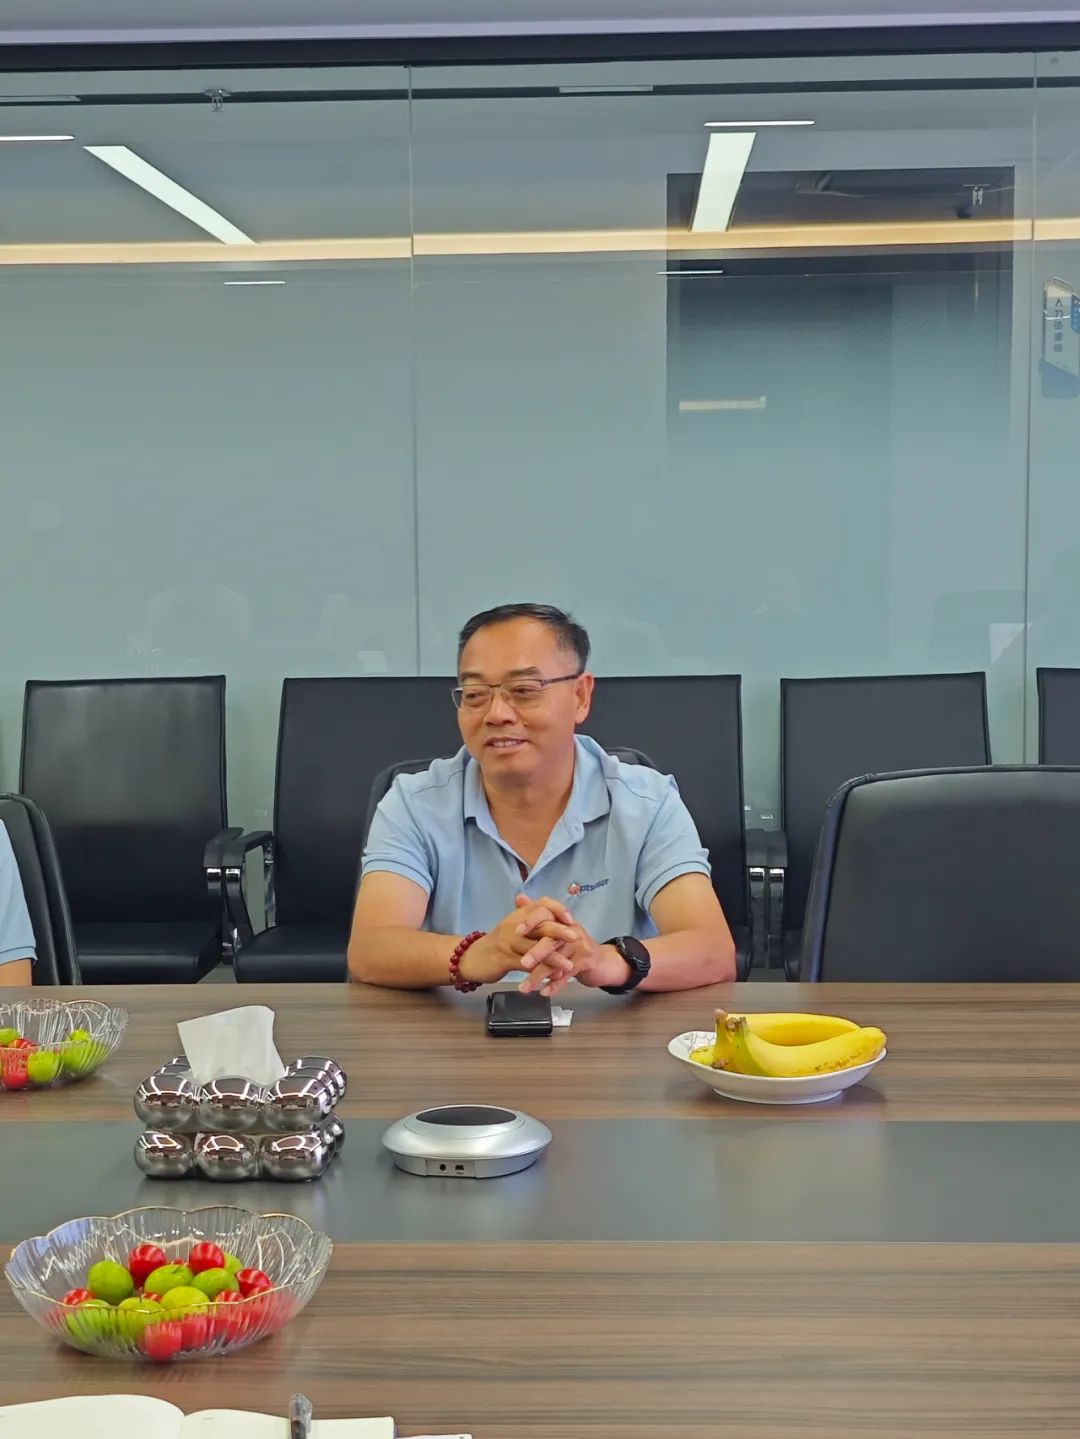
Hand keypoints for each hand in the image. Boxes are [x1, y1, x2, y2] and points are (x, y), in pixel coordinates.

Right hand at [458, 896, 576, 986]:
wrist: (471, 958)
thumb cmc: (497, 943)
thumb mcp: (514, 926)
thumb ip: (533, 920)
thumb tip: (555, 916)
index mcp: (519, 915)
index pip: (543, 904)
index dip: (558, 909)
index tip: (571, 918)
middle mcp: (515, 925)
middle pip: (541, 924)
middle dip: (560, 931)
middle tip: (577, 938)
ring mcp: (509, 942)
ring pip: (536, 948)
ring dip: (554, 957)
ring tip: (569, 965)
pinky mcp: (505, 959)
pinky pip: (527, 965)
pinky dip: (541, 971)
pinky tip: (553, 977)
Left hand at [515, 899, 629, 996]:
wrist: (602, 962)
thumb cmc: (574, 947)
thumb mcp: (556, 931)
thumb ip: (537, 916)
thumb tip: (519, 896)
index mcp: (562, 921)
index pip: (546, 917)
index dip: (532, 922)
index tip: (516, 932)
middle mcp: (572, 930)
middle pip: (551, 941)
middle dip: (535, 953)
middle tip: (521, 963)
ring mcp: (581, 946)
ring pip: (557, 962)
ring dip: (540, 976)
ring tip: (525, 986)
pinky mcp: (587, 961)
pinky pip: (568, 974)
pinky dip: (556, 985)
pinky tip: (544, 992)